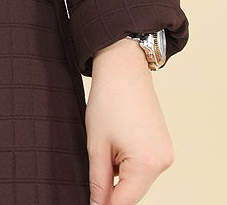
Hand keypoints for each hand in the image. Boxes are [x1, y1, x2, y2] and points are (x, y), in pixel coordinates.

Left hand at [86, 38, 174, 203]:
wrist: (123, 69)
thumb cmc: (108, 100)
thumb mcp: (96, 144)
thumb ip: (98, 181)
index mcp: (146, 164)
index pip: (124, 202)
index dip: (104, 204)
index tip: (92, 201)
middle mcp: (163, 163)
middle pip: (133, 192)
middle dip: (112, 186)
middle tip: (96, 163)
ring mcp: (166, 155)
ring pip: (137, 180)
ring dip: (120, 174)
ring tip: (107, 145)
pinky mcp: (165, 147)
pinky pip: (144, 167)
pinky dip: (129, 163)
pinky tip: (118, 141)